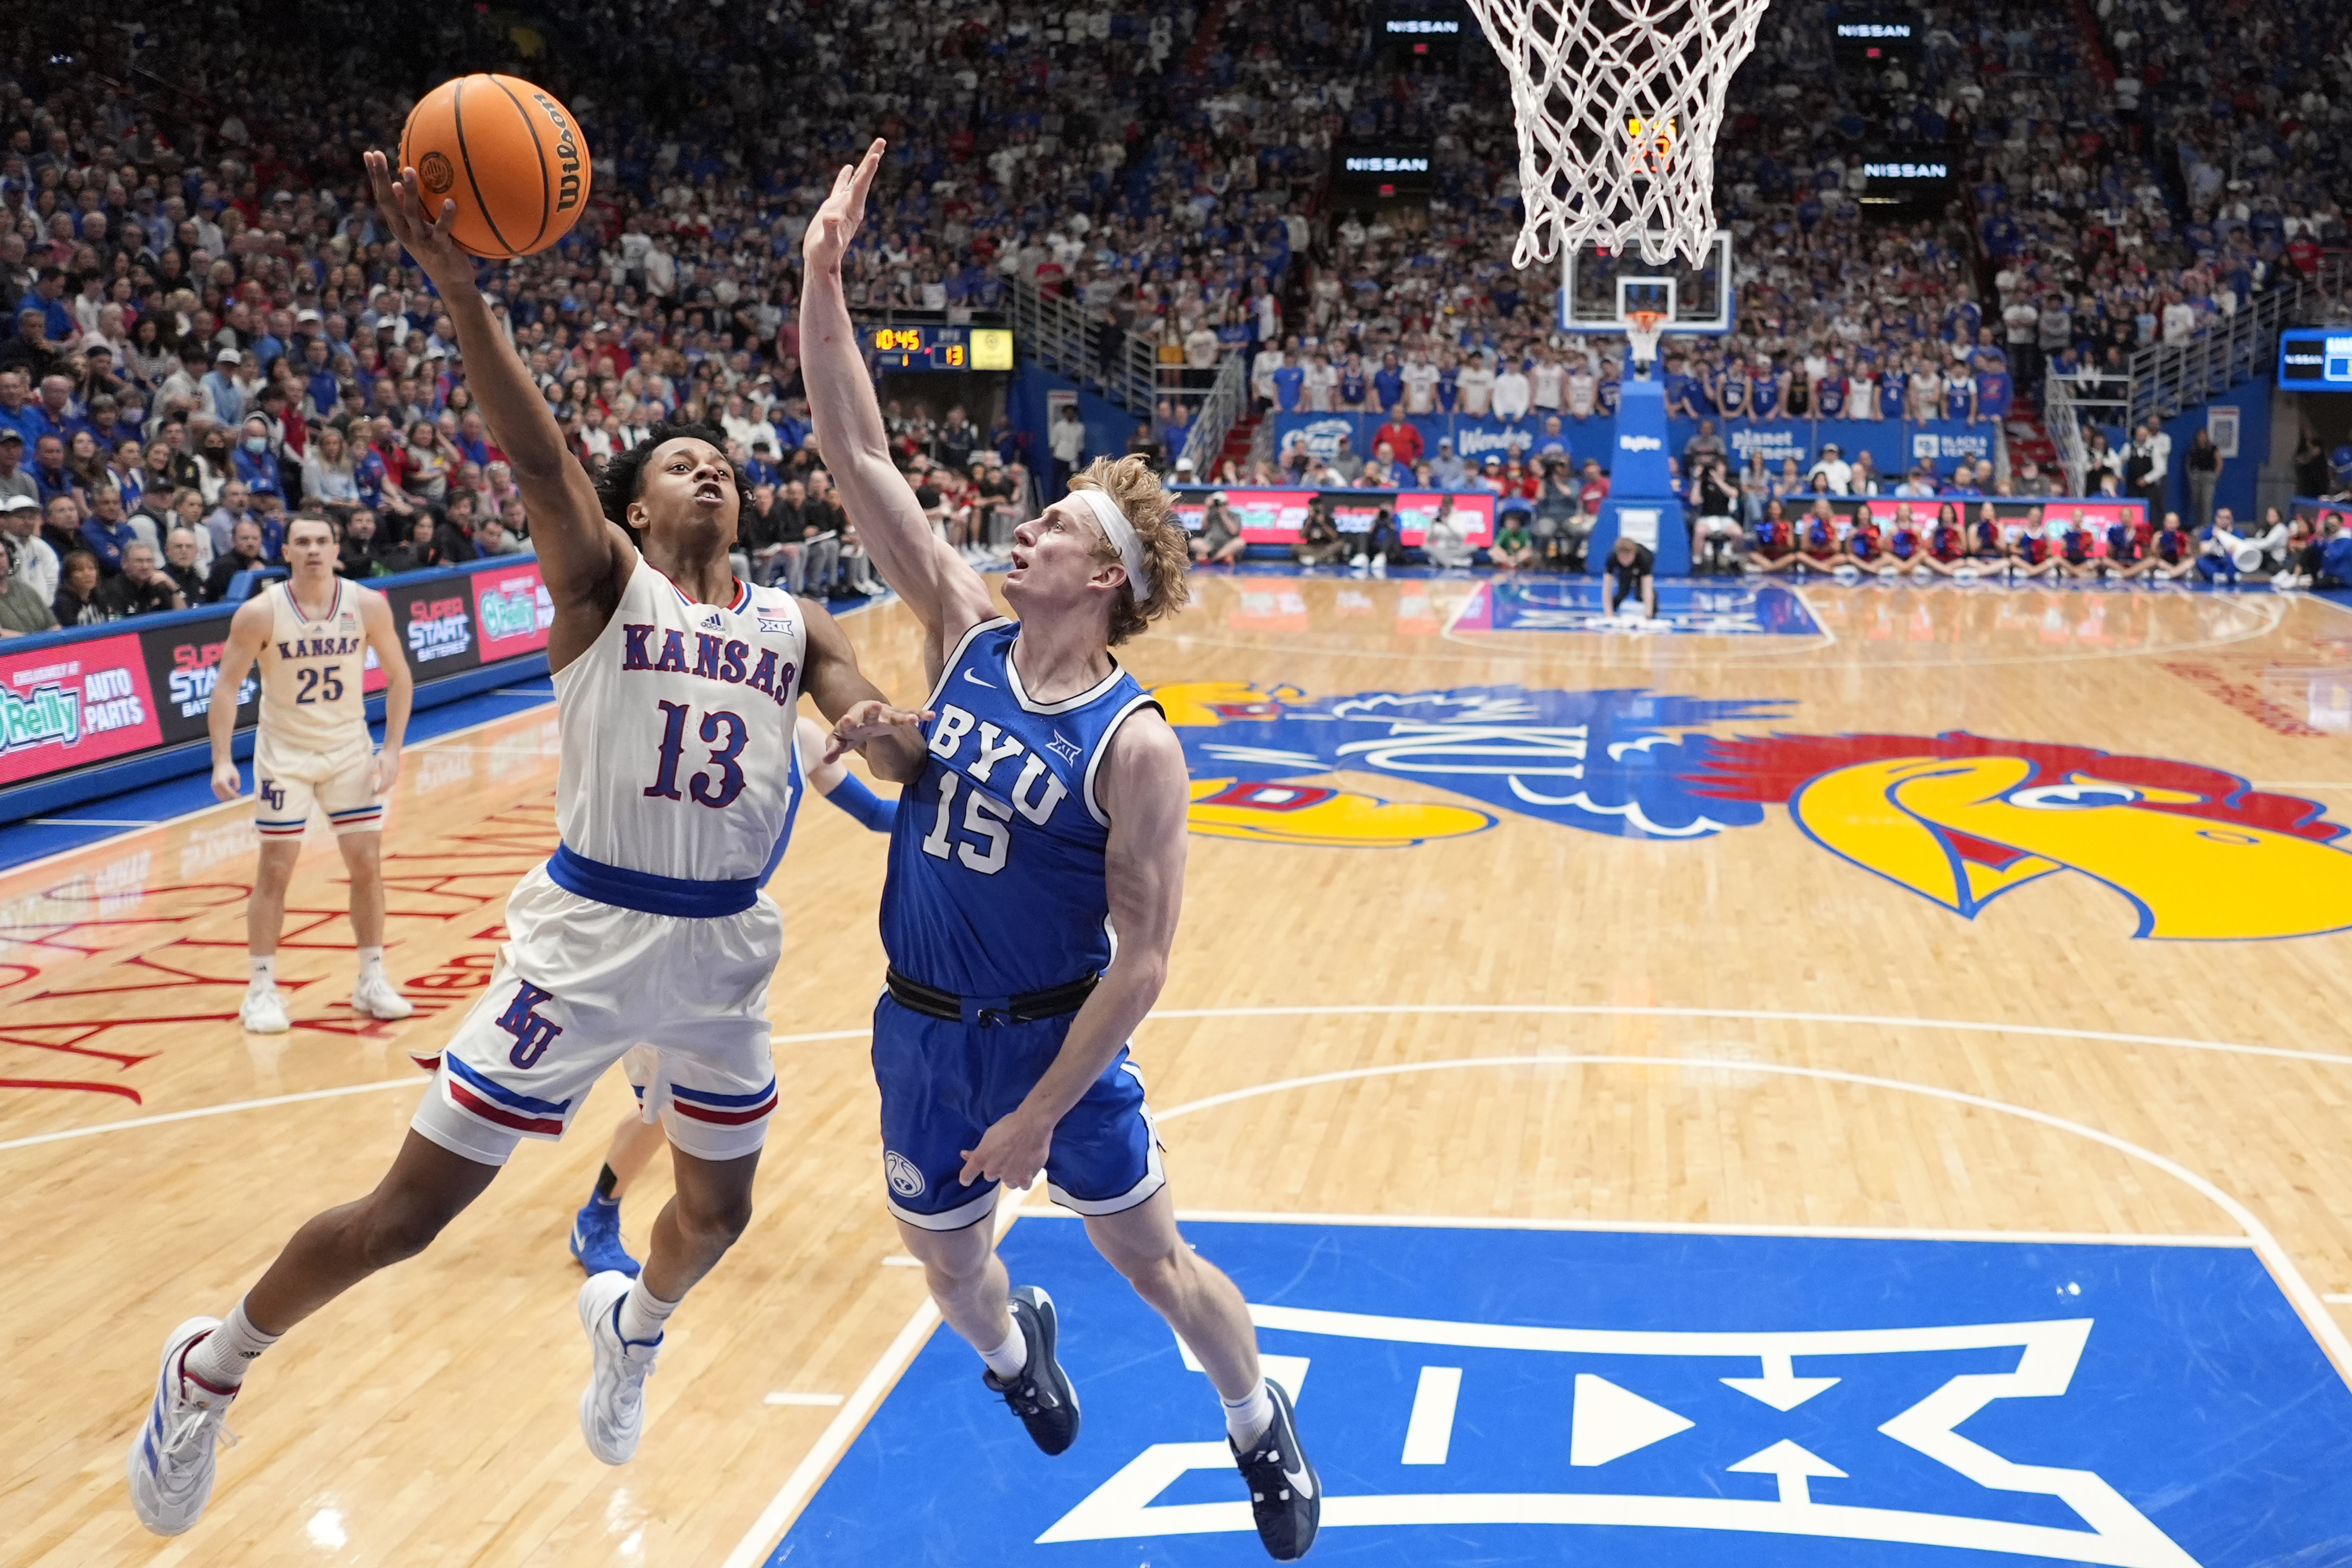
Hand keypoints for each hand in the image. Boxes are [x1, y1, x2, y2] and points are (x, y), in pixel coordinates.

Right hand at [211, 760, 241, 801]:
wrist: (221, 763)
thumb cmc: (230, 769)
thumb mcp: (236, 776)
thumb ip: (237, 784)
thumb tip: (236, 790)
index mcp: (222, 782)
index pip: (230, 792)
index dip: (236, 796)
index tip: (241, 798)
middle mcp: (216, 784)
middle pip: (225, 796)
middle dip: (232, 797)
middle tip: (239, 796)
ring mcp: (214, 786)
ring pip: (221, 797)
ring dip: (227, 797)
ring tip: (234, 793)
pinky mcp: (213, 786)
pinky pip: (218, 794)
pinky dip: (223, 795)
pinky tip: (229, 792)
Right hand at [363, 149, 478, 297]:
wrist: (452, 283)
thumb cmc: (438, 251)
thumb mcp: (421, 229)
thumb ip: (411, 209)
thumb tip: (397, 184)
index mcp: (399, 225)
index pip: (382, 197)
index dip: (375, 176)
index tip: (369, 154)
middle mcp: (405, 232)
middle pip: (388, 202)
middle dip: (380, 178)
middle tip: (378, 155)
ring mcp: (421, 241)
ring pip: (411, 213)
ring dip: (409, 191)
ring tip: (409, 169)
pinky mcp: (439, 249)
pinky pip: (441, 230)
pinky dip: (446, 216)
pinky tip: (451, 201)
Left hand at [372, 746, 401, 795]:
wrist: (393, 749)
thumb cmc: (384, 753)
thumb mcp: (377, 758)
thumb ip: (375, 766)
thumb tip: (373, 773)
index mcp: (388, 770)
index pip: (385, 782)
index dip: (381, 788)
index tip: (376, 792)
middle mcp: (393, 772)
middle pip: (389, 784)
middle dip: (384, 790)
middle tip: (377, 794)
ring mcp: (396, 772)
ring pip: (392, 783)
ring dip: (387, 788)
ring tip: (381, 791)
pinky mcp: (397, 772)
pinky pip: (394, 780)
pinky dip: (390, 784)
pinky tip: (386, 785)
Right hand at [803, 138, 883, 274]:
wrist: (821, 263)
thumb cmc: (824, 255)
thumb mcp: (827, 243)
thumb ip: (831, 230)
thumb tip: (833, 217)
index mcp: (852, 211)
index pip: (861, 187)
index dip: (868, 171)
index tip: (877, 155)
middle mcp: (852, 206)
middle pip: (864, 178)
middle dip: (872, 158)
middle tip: (882, 140)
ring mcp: (844, 205)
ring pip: (856, 180)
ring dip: (864, 165)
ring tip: (875, 150)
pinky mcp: (834, 208)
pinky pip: (841, 187)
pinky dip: (846, 176)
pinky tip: (849, 167)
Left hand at [826, 698, 931, 763]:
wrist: (863, 710)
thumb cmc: (850, 730)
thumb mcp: (839, 739)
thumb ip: (833, 748)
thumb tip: (825, 760)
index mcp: (853, 722)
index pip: (849, 723)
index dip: (848, 723)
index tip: (847, 720)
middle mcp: (869, 716)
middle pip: (871, 714)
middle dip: (873, 712)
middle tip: (875, 706)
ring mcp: (885, 715)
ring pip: (895, 715)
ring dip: (903, 717)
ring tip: (913, 721)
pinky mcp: (898, 715)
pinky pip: (911, 713)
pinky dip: (921, 714)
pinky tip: (931, 716)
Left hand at [959, 1105, 1054, 1190]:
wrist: (1032, 1124)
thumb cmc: (1010, 1126)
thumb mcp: (989, 1136)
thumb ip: (977, 1151)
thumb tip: (964, 1154)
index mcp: (980, 1159)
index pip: (966, 1176)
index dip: (967, 1178)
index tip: (968, 1179)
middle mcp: (991, 1170)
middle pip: (990, 1177)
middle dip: (997, 1169)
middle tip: (1007, 1155)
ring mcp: (1008, 1176)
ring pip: (1008, 1182)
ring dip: (1012, 1175)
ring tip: (1020, 1160)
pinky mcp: (1024, 1179)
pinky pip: (1023, 1186)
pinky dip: (1026, 1179)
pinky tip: (1029, 1167)